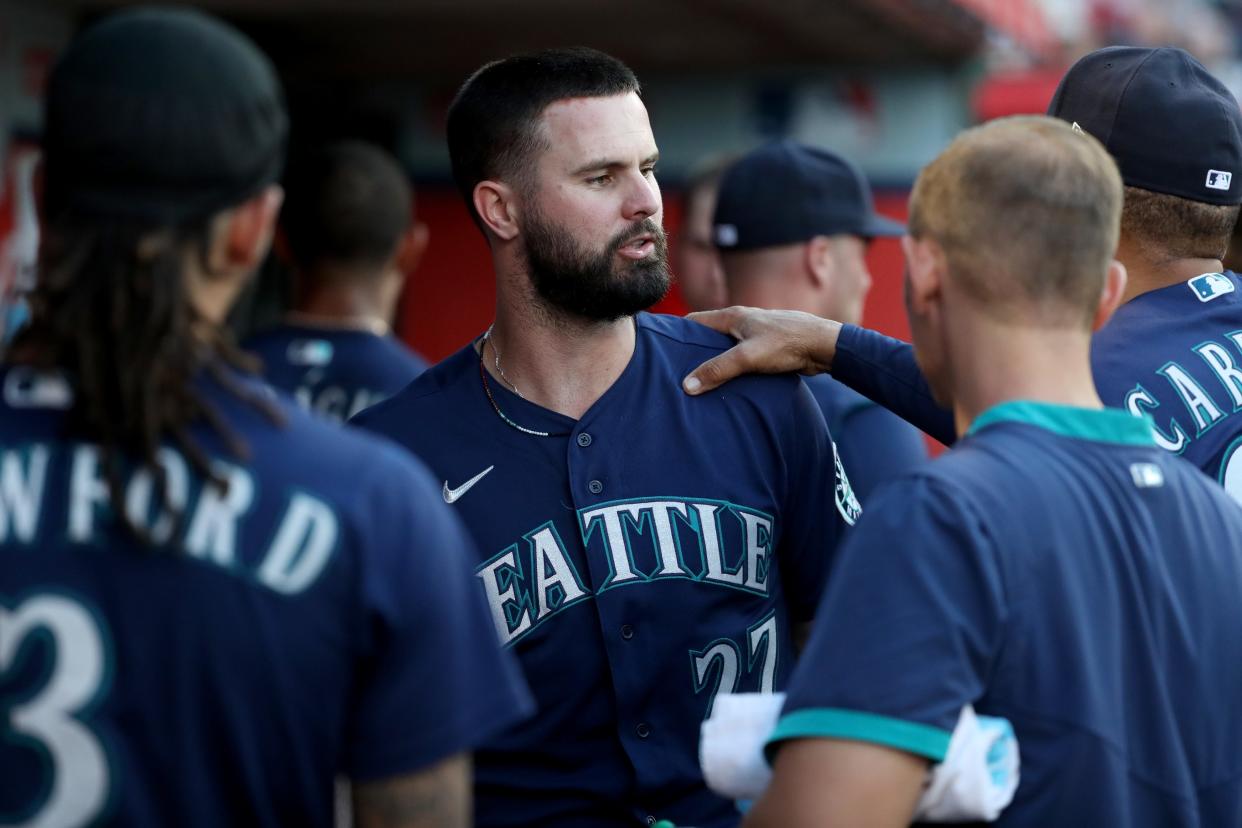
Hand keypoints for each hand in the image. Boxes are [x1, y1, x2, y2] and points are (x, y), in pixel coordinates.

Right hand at [681, 307, 841, 394]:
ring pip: (725, 347)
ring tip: (699, 380)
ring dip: (714, 360)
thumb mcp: (747, 358)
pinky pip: (740, 356)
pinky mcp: (766, 347)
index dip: (677, 334)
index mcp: (733, 316)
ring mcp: (754, 334)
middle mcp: (742, 321)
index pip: (694, 321)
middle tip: (675, 370)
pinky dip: (732, 367)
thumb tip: (687, 385)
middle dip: (694, 350)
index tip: (660, 348)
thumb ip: (717, 370)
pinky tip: (728, 382)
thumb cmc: (788, 344)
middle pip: (708, 335)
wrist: (824, 346)